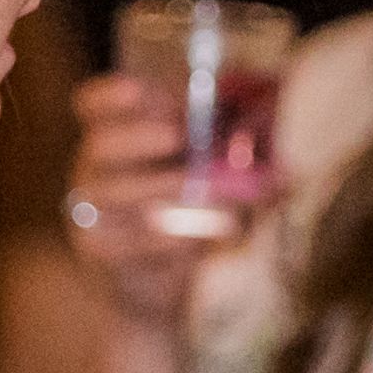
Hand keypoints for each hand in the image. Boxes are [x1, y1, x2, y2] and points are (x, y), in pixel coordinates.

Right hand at [65, 75, 272, 325]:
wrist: (154, 283)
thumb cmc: (183, 212)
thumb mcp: (206, 173)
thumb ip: (228, 152)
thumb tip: (281, 157)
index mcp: (115, 135)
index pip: (93, 104)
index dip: (112, 94)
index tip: (139, 88)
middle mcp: (93, 168)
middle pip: (102, 143)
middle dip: (140, 136)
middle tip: (178, 134)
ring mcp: (91, 211)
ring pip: (119, 192)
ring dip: (166, 185)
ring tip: (205, 188)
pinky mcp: (101, 252)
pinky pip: (133, 240)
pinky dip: (171, 237)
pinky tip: (204, 236)